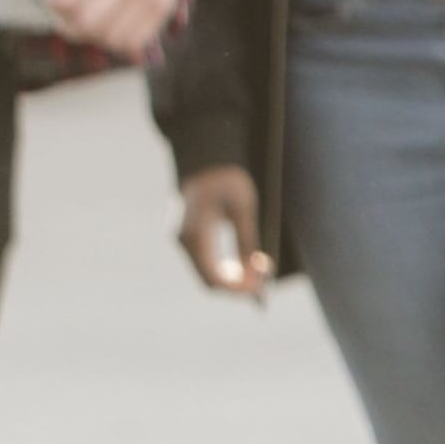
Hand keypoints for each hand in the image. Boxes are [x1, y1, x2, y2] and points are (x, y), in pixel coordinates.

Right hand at [175, 164, 270, 298]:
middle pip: (209, 280)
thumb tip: (257, 271)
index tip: (263, 286)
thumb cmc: (225, 177)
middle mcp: (182, 240)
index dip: (240, 288)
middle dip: (238, 285)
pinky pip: (203, 262)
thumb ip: (248, 242)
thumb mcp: (243, 209)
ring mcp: (181, 238)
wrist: (203, 155)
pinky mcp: (185, 234)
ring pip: (205, 273)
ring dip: (231, 277)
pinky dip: (222, 268)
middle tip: (263, 278)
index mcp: (195, 234)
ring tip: (257, 268)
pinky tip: (240, 262)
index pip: (215, 278)